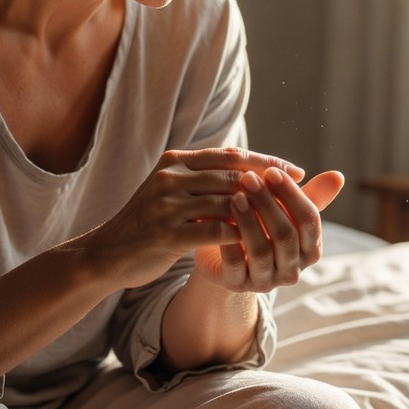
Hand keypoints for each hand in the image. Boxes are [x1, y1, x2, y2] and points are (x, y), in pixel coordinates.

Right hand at [80, 148, 303, 288]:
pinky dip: (240, 236)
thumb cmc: (148, 223)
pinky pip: (214, 231)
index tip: (295, 170)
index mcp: (175, 162)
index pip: (230, 155)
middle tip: (301, 193)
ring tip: (287, 219)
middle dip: (271, 183)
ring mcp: (167, 205)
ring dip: (260, 210)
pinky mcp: (166, 234)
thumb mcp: (171, 191)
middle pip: (233, 175)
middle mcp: (170, 177)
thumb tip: (248, 165)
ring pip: (227, 202)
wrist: (107, 253)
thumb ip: (203, 178)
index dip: (265, 161)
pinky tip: (260, 243)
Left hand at [193, 168, 343, 291]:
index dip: (292, 195)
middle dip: (267, 204)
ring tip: (235, 196)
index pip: (309, 221)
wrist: (225, 256)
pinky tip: (219, 220)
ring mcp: (266, 281)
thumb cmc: (262, 225)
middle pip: (285, 236)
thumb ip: (310, 195)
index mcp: (310, 249)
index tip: (272, 171)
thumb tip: (338, 175)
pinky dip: (229, 242)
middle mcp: (292, 269)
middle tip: (249, 178)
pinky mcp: (237, 286)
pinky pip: (235, 266)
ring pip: (261, 251)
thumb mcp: (284, 210)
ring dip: (249, 221)